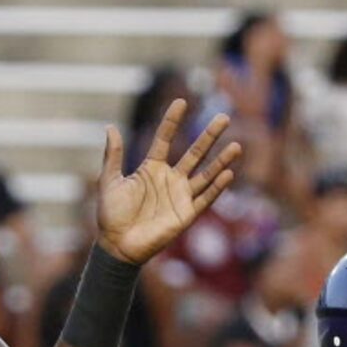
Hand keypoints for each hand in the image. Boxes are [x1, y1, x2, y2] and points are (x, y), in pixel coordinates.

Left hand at [95, 104, 239, 265]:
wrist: (117, 245)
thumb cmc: (111, 215)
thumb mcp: (109, 181)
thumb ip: (113, 156)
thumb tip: (110, 127)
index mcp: (151, 168)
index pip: (165, 138)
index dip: (172, 121)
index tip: (181, 101)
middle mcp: (170, 179)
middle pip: (194, 153)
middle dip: (209, 136)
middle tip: (224, 117)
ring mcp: (180, 196)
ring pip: (206, 174)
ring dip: (221, 161)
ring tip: (236, 145)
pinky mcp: (186, 214)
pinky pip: (205, 198)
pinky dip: (216, 187)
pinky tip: (228, 174)